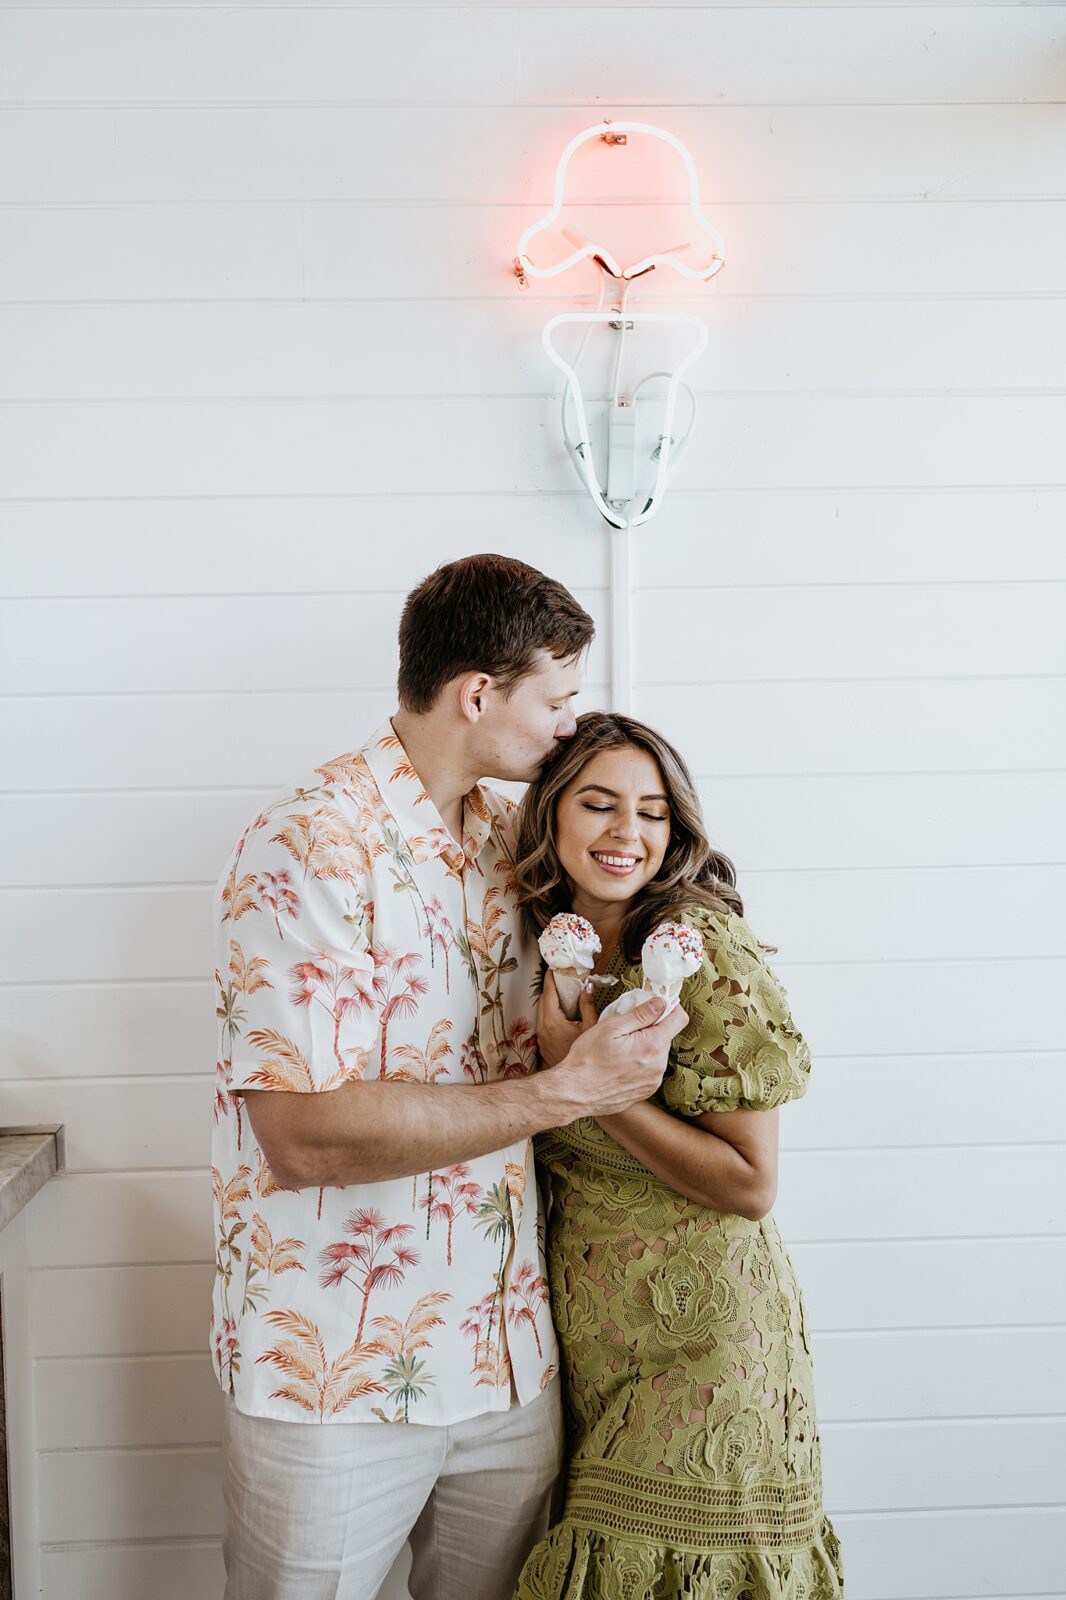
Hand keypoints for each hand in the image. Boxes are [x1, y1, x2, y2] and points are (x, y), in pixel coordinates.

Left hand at [537, 971, 597, 1067]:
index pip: (548, 992)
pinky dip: (551, 1012)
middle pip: (543, 999)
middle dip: (552, 987)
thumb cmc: (586, 1058)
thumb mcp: (592, 1028)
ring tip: (565, 992)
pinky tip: (564, 1012)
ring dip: (551, 1000)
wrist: (577, 1082)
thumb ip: (589, 1005)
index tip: (554, 968)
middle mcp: (543, 1028)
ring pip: (542, 1010)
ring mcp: (542, 1036)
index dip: (550, 978)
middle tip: (562, 977)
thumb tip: (587, 987)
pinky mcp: (544, 1043)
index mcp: (552, 1021)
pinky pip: (544, 1021)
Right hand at [553, 994, 687, 1121]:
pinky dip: (640, 1063)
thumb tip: (661, 1002)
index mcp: (652, 1045)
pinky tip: (620, 1063)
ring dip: (645, 1046)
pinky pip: (650, 1070)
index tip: (657, 1004)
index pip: (679, 1019)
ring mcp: (653, 1081)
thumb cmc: (588, 1059)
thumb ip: (641, 1014)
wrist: (575, 1093)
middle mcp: (659, 1065)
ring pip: (657, 1053)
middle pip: (666, 1036)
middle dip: (651, 1028)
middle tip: (626, 1027)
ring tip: (620, 1048)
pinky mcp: (646, 1091)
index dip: (670, 1007)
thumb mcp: (612, 1027)